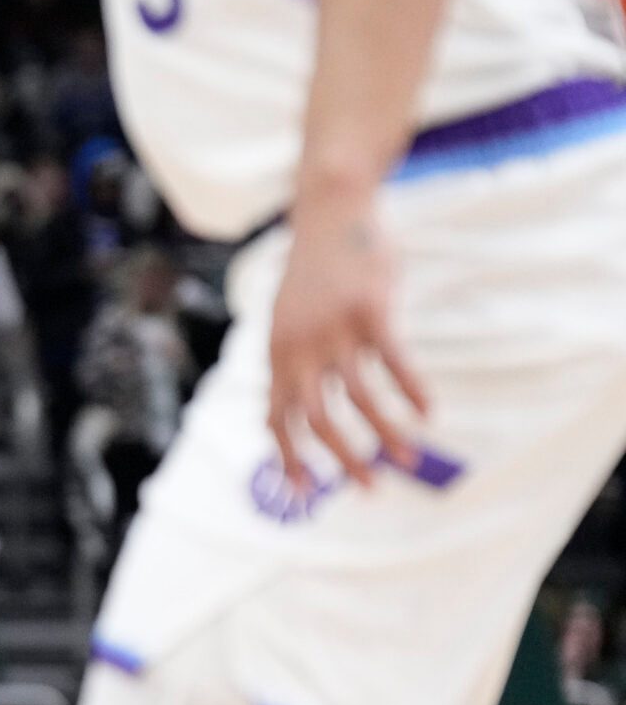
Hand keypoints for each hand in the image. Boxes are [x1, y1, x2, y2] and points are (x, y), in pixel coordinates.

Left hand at [266, 203, 426, 490]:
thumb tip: (299, 408)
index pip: (277, 419)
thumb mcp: (288, 319)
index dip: (290, 458)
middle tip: (367, 488)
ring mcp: (335, 329)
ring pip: (359, 396)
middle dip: (341, 458)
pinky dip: (411, 390)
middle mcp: (300, 347)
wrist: (329, 212)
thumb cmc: (313, 273)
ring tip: (406, 458)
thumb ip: (292, 360)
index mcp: (278, 354)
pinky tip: (428, 413)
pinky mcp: (371, 310)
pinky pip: (394, 361)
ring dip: (384, 433)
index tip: (306, 492)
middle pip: (315, 419)